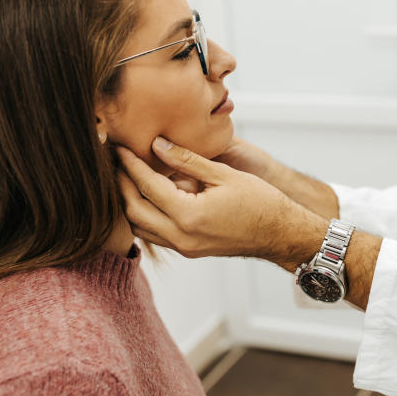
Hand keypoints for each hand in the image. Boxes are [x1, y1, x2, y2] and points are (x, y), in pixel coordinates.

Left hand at [117, 137, 326, 267]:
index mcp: (189, 216)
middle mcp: (182, 236)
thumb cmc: (261, 202)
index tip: (119, 147)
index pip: (147, 187)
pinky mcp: (189, 250)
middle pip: (133, 211)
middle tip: (114, 162)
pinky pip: (155, 234)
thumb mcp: (224, 174)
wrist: (281, 234)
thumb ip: (187, 160)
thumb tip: (157, 145)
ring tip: (126, 177)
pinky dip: (145, 215)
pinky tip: (148, 196)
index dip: (130, 165)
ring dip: (130, 203)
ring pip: (140, 228)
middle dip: (121, 185)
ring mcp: (184, 247)